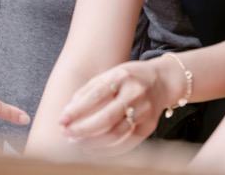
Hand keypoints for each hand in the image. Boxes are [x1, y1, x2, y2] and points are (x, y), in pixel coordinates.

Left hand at [59, 59, 174, 151]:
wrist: (163, 81)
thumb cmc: (128, 78)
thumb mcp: (109, 75)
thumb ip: (88, 92)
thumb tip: (68, 113)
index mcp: (121, 76)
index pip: (96, 95)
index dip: (77, 110)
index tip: (61, 120)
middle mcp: (135, 93)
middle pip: (106, 118)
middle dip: (82, 129)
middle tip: (66, 134)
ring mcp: (144, 111)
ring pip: (116, 134)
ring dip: (92, 142)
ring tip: (75, 142)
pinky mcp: (149, 127)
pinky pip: (126, 143)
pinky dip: (107, 149)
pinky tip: (92, 149)